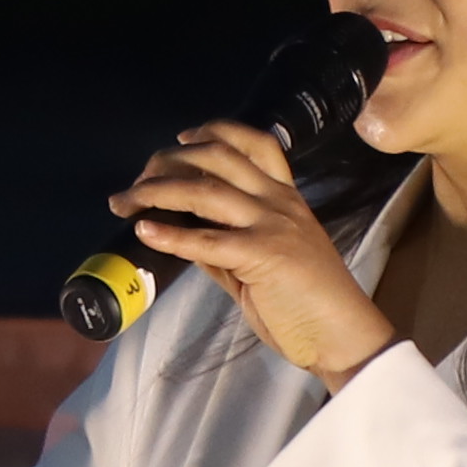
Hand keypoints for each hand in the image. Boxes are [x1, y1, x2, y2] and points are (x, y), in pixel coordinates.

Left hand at [111, 121, 401, 387]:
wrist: (341, 334)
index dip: (214, 132)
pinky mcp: (264, 255)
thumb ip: (226, 245)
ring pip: (206, 191)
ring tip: (125, 202)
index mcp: (285, 197)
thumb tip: (184, 236)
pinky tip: (145, 231)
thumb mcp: (263, 264)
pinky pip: (208, 241)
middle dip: (168, 162)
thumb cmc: (307, 303)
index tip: (181, 139)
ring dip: (156, 192)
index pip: (254, 144)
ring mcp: (272, 224)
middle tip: (136, 182)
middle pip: (218, 158)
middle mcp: (278, 201)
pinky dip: (171, 234)